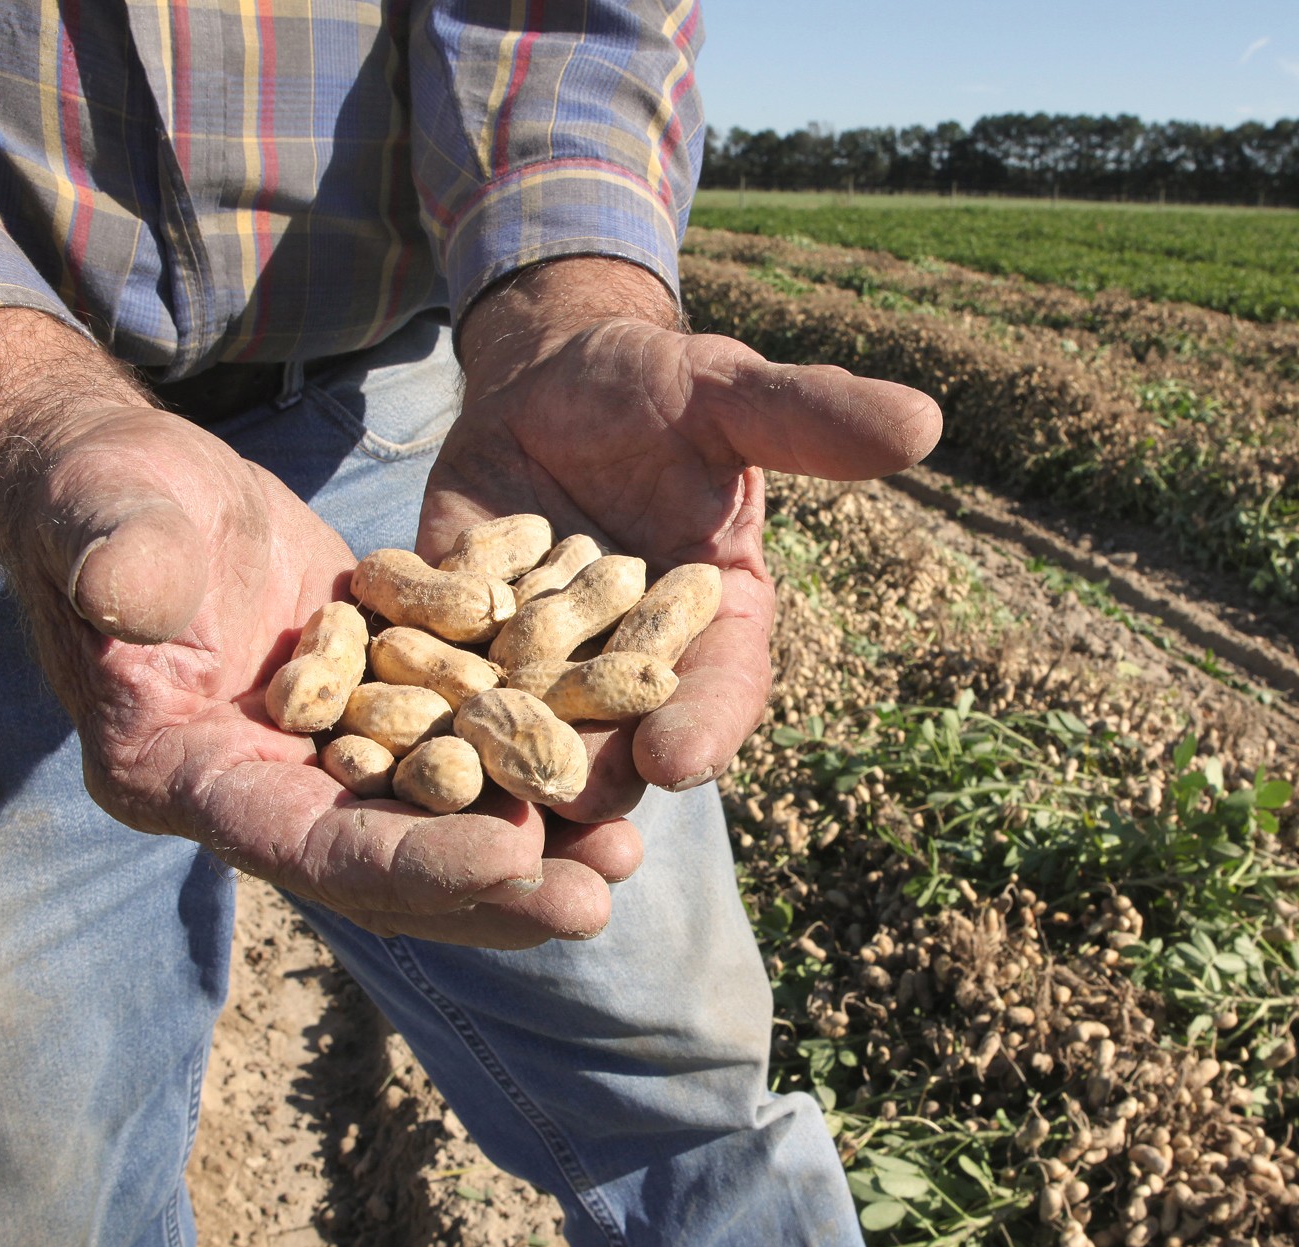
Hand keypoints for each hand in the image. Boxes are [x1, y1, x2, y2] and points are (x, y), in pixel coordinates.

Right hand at [0, 309, 634, 946]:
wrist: (127, 488)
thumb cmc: (97, 496)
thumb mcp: (103, 514)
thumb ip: (118, 563)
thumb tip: (126, 596)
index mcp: (178, 775)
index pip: (307, 846)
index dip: (411, 860)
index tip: (517, 859)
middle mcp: (254, 792)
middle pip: (387, 870)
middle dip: (493, 888)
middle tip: (598, 901)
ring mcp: (313, 764)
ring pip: (433, 828)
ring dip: (528, 849)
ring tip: (627, 855)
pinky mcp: (366, 716)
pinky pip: (452, 762)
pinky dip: (520, 770)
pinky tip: (607, 773)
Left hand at [424, 258, 942, 824]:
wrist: (549, 379)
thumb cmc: (656, 387)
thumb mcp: (725, 391)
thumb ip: (809, 417)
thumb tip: (926, 422)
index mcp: (716, 625)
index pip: (723, 689)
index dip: (706, 723)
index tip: (681, 759)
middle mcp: (633, 666)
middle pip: (622, 737)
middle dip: (599, 777)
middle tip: (569, 814)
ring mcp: (541, 667)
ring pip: (526, 734)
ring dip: (500, 773)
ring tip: (469, 807)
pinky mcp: (460, 649)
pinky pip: (436, 691)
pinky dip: (408, 718)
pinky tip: (372, 746)